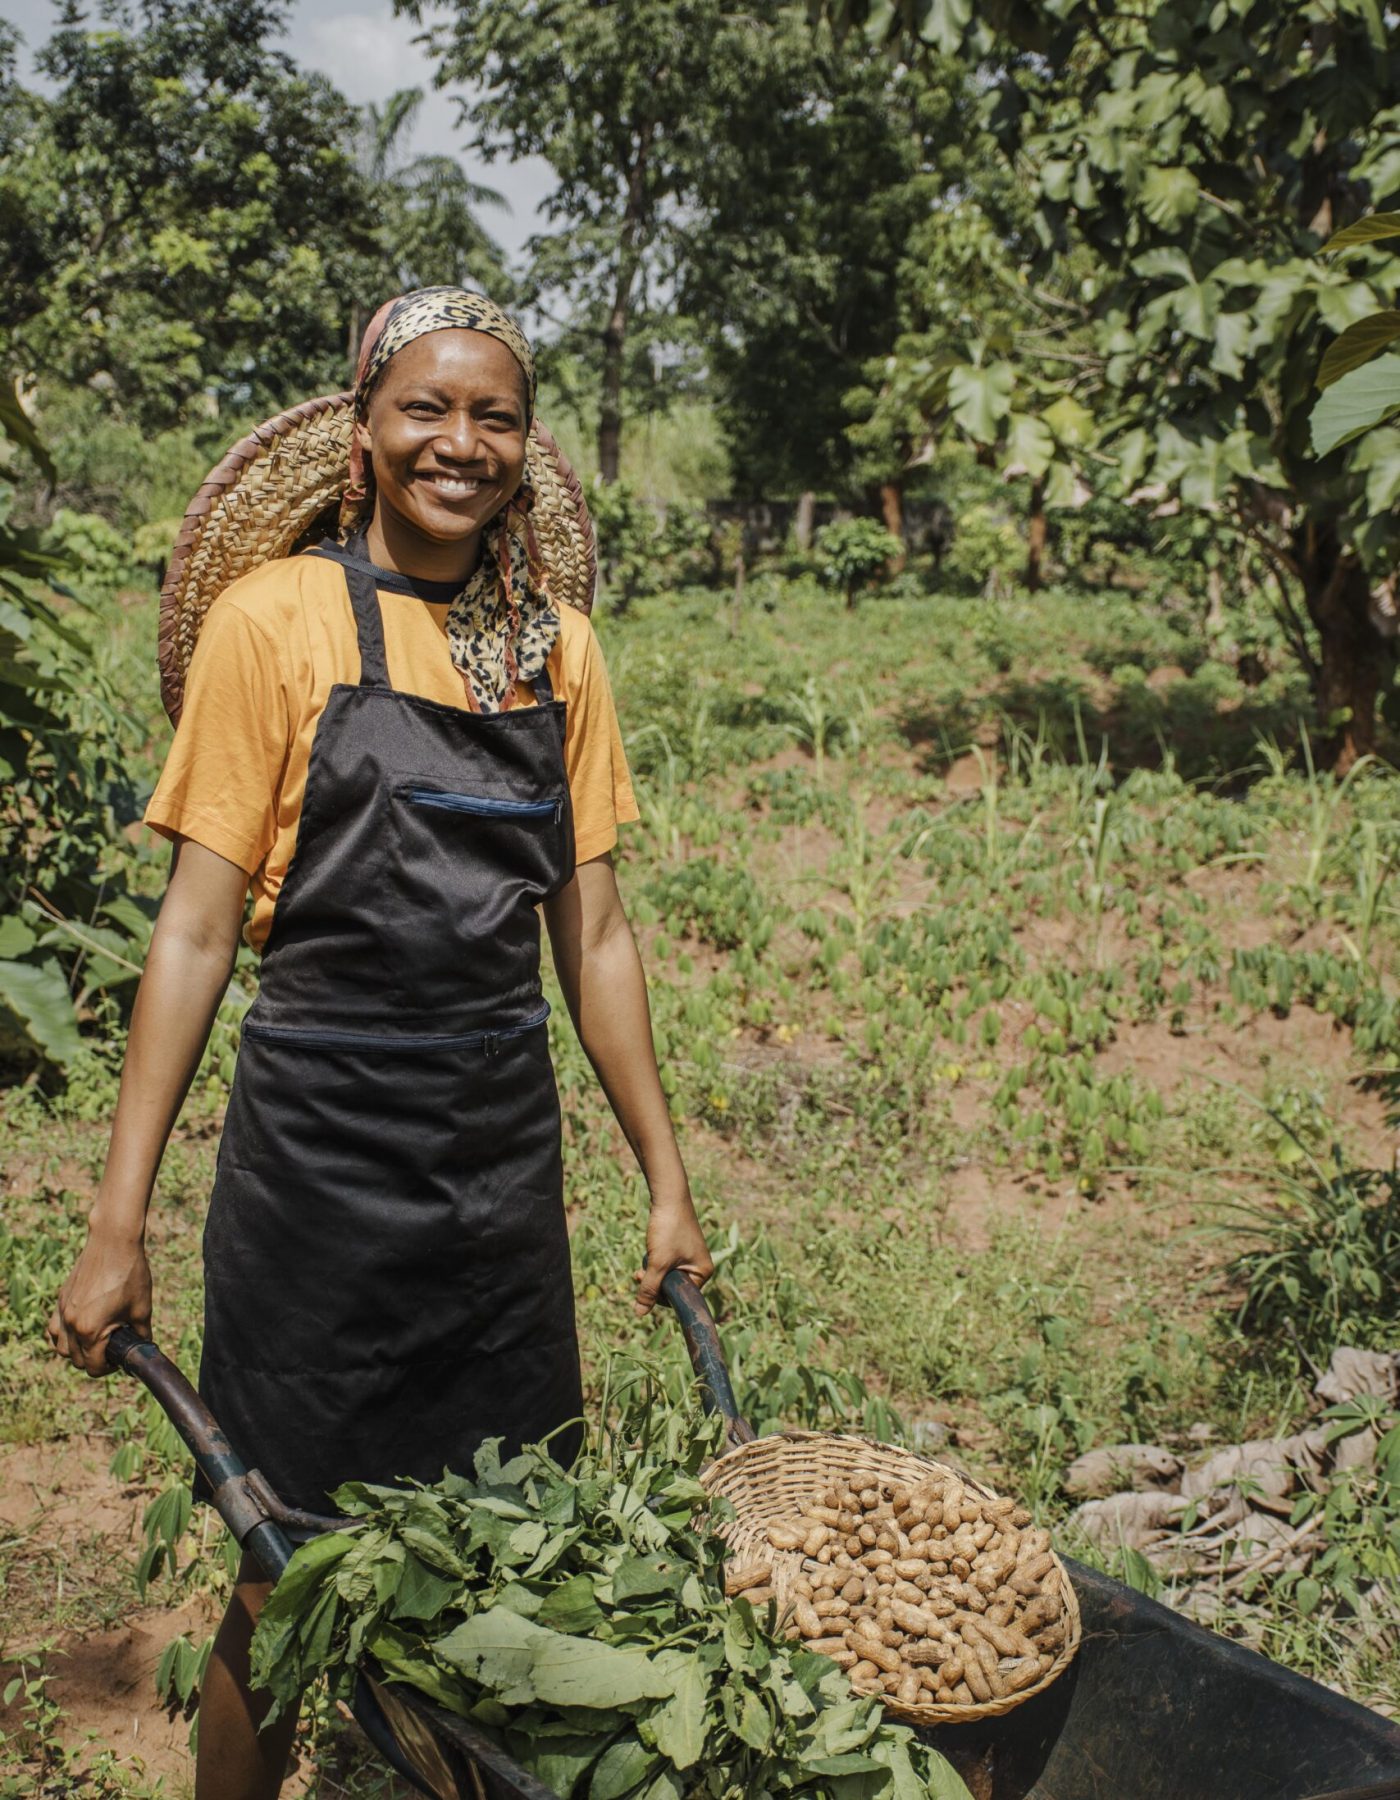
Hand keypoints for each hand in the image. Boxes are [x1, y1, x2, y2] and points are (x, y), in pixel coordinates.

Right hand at [47, 1223, 151, 1377]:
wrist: (114, 1242)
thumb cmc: (130, 1273)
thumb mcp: (142, 1308)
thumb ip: (143, 1334)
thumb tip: (145, 1348)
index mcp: (90, 1330)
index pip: (93, 1367)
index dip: (109, 1368)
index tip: (120, 1359)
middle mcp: (70, 1324)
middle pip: (76, 1360)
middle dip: (95, 1360)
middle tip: (113, 1350)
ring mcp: (62, 1311)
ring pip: (61, 1347)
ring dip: (77, 1351)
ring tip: (97, 1341)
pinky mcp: (61, 1299)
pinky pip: (54, 1329)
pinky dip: (64, 1335)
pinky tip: (80, 1329)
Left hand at [634, 1195, 714, 1318]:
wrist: (668, 1196)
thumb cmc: (668, 1229)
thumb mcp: (658, 1263)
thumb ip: (649, 1289)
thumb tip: (639, 1313)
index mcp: (703, 1272)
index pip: (681, 1297)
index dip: (662, 1296)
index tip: (646, 1287)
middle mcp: (699, 1266)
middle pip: (673, 1288)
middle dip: (654, 1283)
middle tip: (639, 1274)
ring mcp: (689, 1257)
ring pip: (666, 1276)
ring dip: (651, 1273)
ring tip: (641, 1265)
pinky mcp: (679, 1248)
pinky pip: (665, 1264)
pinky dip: (654, 1262)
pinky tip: (648, 1252)